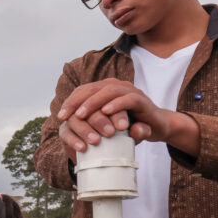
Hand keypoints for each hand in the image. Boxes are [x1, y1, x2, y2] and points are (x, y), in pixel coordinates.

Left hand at [56, 78, 171, 150]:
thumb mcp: (107, 127)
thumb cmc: (128, 127)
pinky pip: (128, 99)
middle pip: (92, 88)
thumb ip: (92, 125)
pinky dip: (116, 104)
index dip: (71, 102)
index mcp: (105, 90)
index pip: (84, 91)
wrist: (156, 127)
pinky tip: (106, 112)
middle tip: (67, 117)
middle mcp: (116, 87)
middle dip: (77, 101)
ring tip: (81, 115)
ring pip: (108, 91)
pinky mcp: (142, 100)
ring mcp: (129, 91)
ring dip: (94, 103)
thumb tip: (69, 131)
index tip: (60, 117)